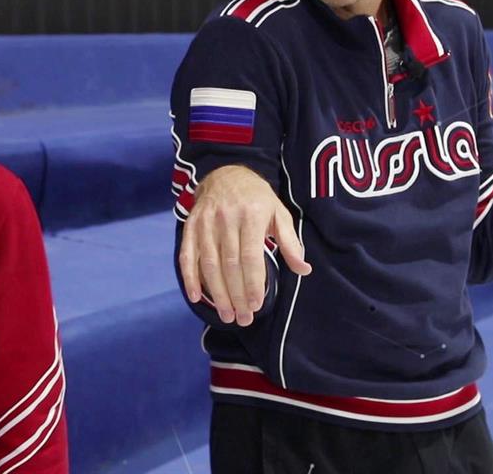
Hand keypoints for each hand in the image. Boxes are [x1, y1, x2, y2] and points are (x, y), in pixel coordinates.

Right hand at [178, 165, 311, 325]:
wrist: (225, 174)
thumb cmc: (257, 199)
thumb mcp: (279, 214)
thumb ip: (290, 242)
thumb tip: (304, 269)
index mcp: (251, 215)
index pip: (250, 255)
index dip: (253, 282)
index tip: (256, 305)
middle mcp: (226, 219)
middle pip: (229, 264)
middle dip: (236, 295)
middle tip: (243, 318)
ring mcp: (205, 223)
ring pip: (209, 264)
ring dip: (217, 293)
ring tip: (227, 315)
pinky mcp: (190, 226)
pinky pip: (187, 255)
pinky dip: (190, 278)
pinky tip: (196, 297)